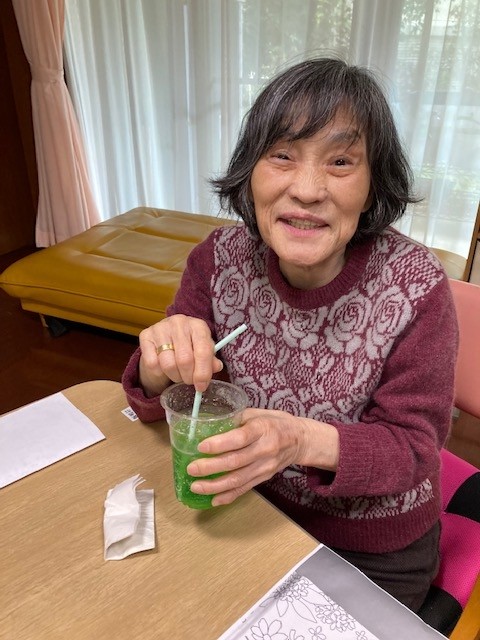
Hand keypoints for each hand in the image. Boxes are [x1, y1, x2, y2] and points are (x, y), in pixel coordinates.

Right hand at [138, 314, 223, 396]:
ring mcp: (161, 328)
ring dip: (175, 376)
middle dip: (188, 377)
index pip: (203, 350)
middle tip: (190, 382)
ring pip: (168, 364)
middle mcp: (179, 323)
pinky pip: (153, 364)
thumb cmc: (189, 346)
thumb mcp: (202, 351)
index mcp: (198, 325)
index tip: (201, 386)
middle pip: (185, 360)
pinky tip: (164, 369)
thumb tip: (216, 367)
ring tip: (178, 375)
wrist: (166, 339)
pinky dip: (159, 373)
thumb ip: (210, 361)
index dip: (203, 372)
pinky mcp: (145, 336)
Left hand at [187, 408, 338, 505]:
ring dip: (215, 486)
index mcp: (263, 429)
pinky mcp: (264, 477)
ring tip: (195, 486)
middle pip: (235, 462)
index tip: (201, 447)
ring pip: (238, 480)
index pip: (240, 438)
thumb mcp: (258, 413)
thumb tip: (209, 424)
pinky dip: (228, 496)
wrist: (300, 440)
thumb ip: (237, 418)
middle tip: (191, 469)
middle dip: (211, 467)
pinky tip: (212, 499)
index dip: (220, 444)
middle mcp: (265, 449)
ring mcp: (265, 466)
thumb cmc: (275, 422)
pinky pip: (244, 489)